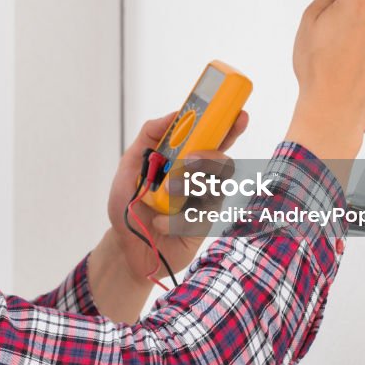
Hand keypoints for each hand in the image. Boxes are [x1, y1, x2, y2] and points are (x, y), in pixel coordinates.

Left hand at [106, 110, 249, 284]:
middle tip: (191, 160)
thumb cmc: (128, 207)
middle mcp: (198, 180)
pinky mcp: (202, 226)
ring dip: (188, 186)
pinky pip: (200, 215)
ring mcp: (202, 203)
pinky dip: (176, 218)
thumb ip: (149, 137)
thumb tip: (174, 116)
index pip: (212, 140)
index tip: (238, 115)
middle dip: (211, 157)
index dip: (228, 126)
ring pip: (215, 186)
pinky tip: (159, 223)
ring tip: (167, 193)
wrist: (125, 249)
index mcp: (183, 162)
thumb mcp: (129, 167)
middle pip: (223, 162)